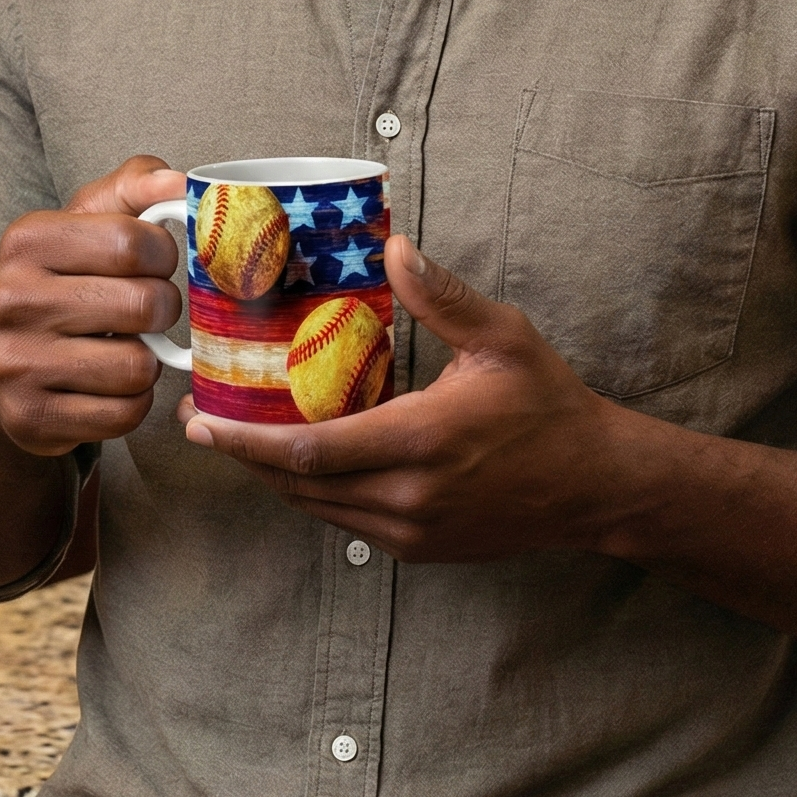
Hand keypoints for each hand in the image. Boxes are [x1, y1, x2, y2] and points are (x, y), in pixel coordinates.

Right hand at [0, 154, 186, 457]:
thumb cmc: (58, 282)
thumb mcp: (84, 223)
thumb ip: (134, 188)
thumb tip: (180, 183)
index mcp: (27, 240)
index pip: (134, 241)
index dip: (163, 255)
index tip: (152, 263)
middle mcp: (12, 299)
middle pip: (144, 305)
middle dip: (162, 309)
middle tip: (147, 310)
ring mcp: (16, 364)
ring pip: (138, 366)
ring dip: (148, 359)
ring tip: (124, 347)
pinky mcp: (31, 418)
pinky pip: (125, 413)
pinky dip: (132, 401)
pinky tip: (110, 385)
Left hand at [177, 235, 617, 560]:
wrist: (596, 483)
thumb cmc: (549, 405)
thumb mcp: (502, 338)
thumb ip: (442, 297)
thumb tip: (395, 248)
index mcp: (420, 442)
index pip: (309, 452)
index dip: (246, 441)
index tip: (201, 421)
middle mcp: (408, 497)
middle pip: (298, 485)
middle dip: (243, 457)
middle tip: (201, 423)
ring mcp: (413, 531)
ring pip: (317, 508)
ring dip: (274, 476)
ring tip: (239, 437)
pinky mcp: (420, 547)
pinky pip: (346, 520)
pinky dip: (314, 492)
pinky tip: (301, 459)